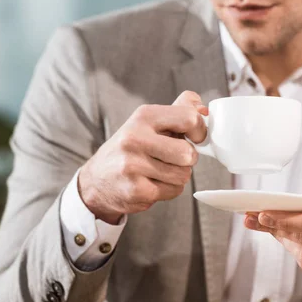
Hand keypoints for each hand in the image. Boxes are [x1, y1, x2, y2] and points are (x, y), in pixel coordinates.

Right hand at [78, 91, 207, 223]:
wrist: (97, 180)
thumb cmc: (130, 149)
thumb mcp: (149, 122)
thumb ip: (178, 111)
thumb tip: (205, 109)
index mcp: (143, 116)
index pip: (189, 118)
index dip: (200, 131)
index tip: (195, 138)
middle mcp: (135, 138)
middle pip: (188, 153)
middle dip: (187, 159)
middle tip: (172, 158)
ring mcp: (133, 165)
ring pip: (183, 175)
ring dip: (177, 176)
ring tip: (158, 171)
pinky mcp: (135, 189)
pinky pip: (173, 191)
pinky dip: (167, 190)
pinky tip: (150, 183)